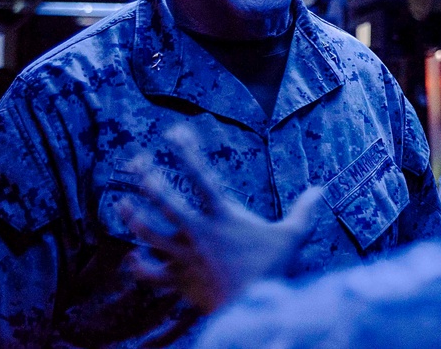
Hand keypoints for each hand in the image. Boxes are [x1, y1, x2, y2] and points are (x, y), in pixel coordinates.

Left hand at [119, 127, 322, 312]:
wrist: (252, 307)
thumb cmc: (272, 269)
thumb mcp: (293, 236)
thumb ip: (304, 211)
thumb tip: (320, 189)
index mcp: (222, 215)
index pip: (200, 175)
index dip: (185, 151)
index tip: (173, 132)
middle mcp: (197, 231)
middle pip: (164, 199)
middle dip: (146, 177)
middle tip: (134, 161)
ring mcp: (184, 256)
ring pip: (148, 232)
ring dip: (132, 216)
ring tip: (120, 202)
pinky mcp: (178, 279)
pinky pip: (150, 273)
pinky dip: (138, 266)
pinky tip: (132, 257)